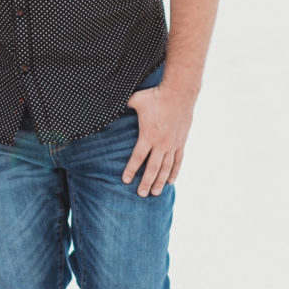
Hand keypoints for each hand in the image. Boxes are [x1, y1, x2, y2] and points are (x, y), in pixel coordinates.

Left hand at [121, 81, 195, 195]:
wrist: (179, 93)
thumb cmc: (155, 96)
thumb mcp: (136, 100)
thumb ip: (123, 105)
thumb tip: (108, 104)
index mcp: (148, 135)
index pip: (138, 158)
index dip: (131, 170)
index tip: (125, 181)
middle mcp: (161, 143)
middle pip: (152, 168)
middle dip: (146, 183)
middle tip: (141, 194)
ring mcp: (172, 144)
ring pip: (166, 168)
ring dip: (160, 181)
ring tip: (155, 193)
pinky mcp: (181, 142)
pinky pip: (178, 161)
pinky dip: (174, 172)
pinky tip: (170, 182)